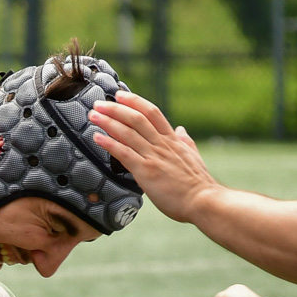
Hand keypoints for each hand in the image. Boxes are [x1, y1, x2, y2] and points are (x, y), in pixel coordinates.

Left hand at [86, 90, 220, 223]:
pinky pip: (124, 153)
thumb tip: (180, 130)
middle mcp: (162, 144)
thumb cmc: (199, 184)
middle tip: (99, 103)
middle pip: (136, 118)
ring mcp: (153, 157)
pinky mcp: (146, 171)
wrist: (204, 201)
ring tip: (93, 115)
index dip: (135, 101)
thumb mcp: (194, 156)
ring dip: (107, 122)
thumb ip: (185, 142)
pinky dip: (109, 143)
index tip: (121, 94)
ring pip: (127, 132)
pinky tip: (97, 137)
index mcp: (172, 140)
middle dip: (115, 108)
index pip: (152, 113)